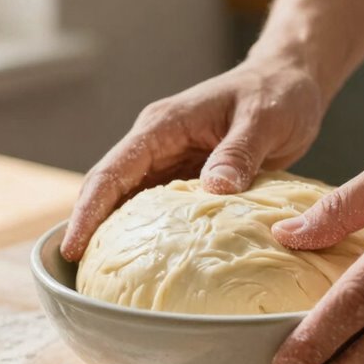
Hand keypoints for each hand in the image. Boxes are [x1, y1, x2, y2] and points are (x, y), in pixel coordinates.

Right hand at [61, 56, 323, 260]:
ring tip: (107, 281)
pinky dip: (151, 235)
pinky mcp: (188, 178)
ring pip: (130, 203)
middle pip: (109, 190)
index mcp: (163, 125)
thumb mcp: (262, 121)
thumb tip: (214, 190)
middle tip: (82, 275)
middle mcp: (157, 144)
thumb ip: (238, 154)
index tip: (73, 246)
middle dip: (90, 229)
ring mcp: (170, 162)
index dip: (88, 210)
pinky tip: (150, 265)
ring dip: (117, 235)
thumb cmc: (277, 94)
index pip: (112, 171)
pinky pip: (161, 210)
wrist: (290, 82)